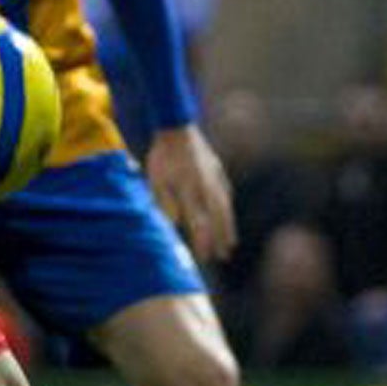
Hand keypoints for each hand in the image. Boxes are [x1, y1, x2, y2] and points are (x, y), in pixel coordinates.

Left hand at [146, 125, 236, 264]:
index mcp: (189, 190)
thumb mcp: (156, 180)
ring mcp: (214, 178)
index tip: (204, 257)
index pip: (198, 222)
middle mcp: (205, 186)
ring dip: (228, 227)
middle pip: (216, 218)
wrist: (176, 128)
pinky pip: (225, 192)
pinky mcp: (217, 169)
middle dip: (219, 239)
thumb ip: (165, 202)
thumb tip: (174, 222)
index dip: (202, 241)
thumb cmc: (161, 156)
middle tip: (223, 256)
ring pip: (224, 207)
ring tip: (230, 243)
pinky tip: (227, 214)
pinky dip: (227, 206)